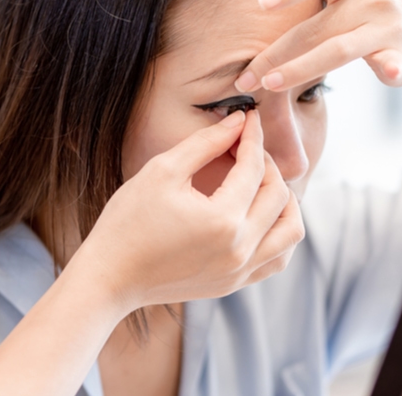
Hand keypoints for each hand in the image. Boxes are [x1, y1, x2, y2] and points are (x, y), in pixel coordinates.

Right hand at [79, 110, 304, 310]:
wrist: (110, 276)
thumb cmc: (127, 222)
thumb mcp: (162, 171)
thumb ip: (205, 143)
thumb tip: (237, 122)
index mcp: (223, 220)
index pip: (253, 169)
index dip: (252, 138)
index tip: (248, 118)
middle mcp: (240, 250)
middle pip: (279, 196)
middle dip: (266, 164)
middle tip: (244, 148)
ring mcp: (239, 272)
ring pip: (290, 231)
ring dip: (284, 202)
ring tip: (261, 184)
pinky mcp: (233, 284)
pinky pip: (277, 259)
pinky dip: (278, 234)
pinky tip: (259, 217)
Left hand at [234, 0, 401, 96]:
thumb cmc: (366, 2)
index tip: (262, 1)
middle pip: (314, 27)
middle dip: (274, 54)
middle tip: (244, 77)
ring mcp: (384, 27)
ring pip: (338, 51)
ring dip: (300, 69)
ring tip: (269, 85)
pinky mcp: (398, 55)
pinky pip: (391, 62)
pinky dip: (390, 67)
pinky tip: (387, 74)